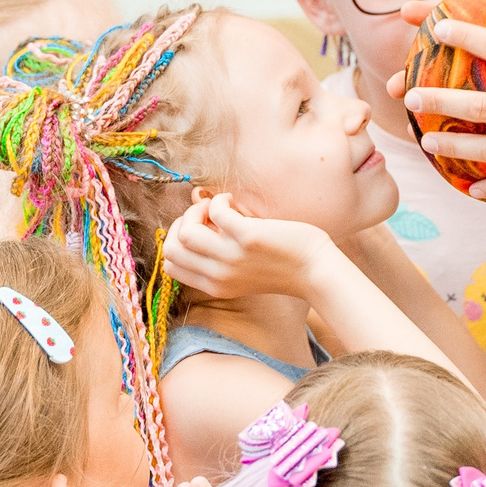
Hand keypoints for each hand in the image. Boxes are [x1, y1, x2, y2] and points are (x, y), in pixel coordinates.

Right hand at [161, 193, 337, 301]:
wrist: (315, 271)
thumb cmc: (281, 266)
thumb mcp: (240, 273)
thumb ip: (217, 259)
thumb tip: (195, 223)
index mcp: (214, 286)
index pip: (170, 265)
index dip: (179, 241)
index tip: (201, 230)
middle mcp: (218, 276)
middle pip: (171, 249)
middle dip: (182, 223)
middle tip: (206, 216)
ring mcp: (231, 258)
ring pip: (184, 232)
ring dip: (196, 210)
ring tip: (218, 207)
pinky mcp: (247, 238)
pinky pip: (215, 212)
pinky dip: (220, 200)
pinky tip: (234, 201)